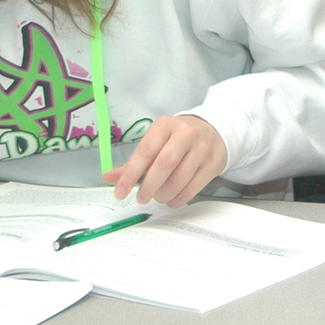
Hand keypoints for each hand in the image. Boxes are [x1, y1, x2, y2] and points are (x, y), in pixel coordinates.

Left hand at [103, 114, 227, 207]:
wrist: (214, 130)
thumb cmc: (179, 138)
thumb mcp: (157, 141)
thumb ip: (134, 161)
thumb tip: (109, 177)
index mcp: (166, 125)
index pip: (145, 151)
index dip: (130, 174)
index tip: (120, 192)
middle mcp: (186, 134)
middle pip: (165, 164)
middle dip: (149, 186)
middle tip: (141, 198)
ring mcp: (202, 148)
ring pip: (179, 179)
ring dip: (164, 194)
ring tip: (158, 196)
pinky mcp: (213, 164)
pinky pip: (193, 188)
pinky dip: (178, 199)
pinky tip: (172, 198)